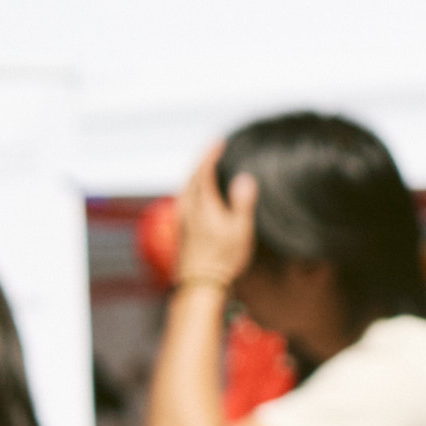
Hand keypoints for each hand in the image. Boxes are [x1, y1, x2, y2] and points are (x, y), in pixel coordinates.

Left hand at [171, 143, 255, 289]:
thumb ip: (242, 203)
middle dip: (202, 160)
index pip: (203, 171)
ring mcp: (182, 217)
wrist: (200, 283)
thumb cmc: (223, 259)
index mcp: (202, 204)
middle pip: (191, 176)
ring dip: (195, 174)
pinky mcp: (181, 227)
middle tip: (213, 150)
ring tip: (206, 167)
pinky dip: (192, 187)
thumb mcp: (240, 230)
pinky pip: (185, 198)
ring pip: (186, 186)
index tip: (219, 142)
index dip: (211, 154)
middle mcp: (188, 207)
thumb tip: (245, 179)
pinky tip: (198, 194)